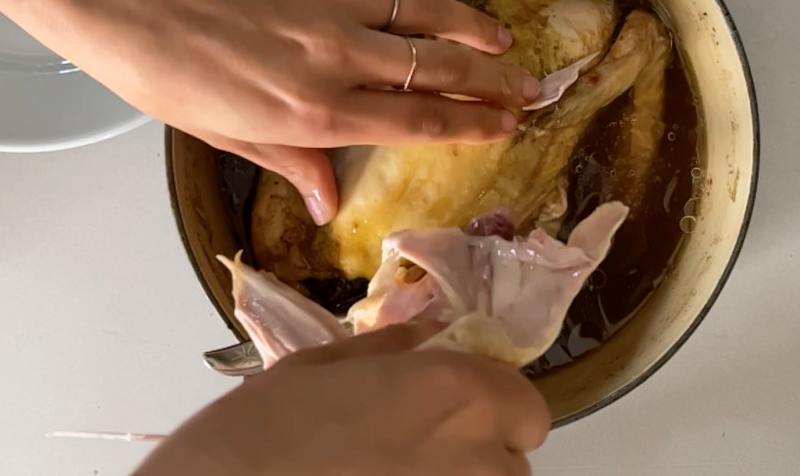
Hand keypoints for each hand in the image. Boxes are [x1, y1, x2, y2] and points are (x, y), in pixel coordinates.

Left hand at [0, 0, 541, 223]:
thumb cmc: (164, 74)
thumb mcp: (227, 137)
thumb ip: (290, 163)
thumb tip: (325, 202)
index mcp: (313, 114)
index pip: (416, 121)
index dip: (469, 125)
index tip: (504, 126)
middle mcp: (334, 59)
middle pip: (438, 71)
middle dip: (493, 82)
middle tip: (530, 89)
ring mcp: (328, 4)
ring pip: (423, 17)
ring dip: (471, 30)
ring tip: (504, 41)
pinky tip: (432, 6)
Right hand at [133, 324, 551, 475]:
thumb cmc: (270, 422)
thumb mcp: (327, 364)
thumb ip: (392, 351)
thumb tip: (422, 337)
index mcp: (459, 394)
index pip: (529, 408)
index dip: (498, 408)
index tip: (460, 408)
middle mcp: (478, 457)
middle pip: (513, 462)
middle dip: (479, 453)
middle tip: (421, 449)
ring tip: (397, 473)